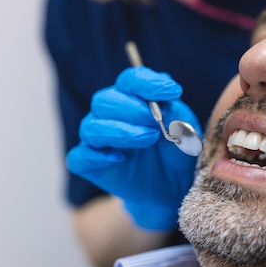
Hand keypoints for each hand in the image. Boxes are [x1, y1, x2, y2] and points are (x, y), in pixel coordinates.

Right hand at [67, 66, 200, 230]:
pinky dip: (96, 156)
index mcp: (133, 99)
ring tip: (148, 138)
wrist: (174, 186)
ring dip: (120, 131)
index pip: (130, 80)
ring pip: (91, 127)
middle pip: (105, 100)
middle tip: (155, 123)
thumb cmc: (177, 151)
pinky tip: (120, 158)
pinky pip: (79, 157)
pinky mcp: (91, 165)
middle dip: (132, 108)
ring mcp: (98, 140)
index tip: (173, 92)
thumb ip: (175, 113)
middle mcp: (110, 115)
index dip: (148, 83)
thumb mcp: (185, 130)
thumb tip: (164, 101)